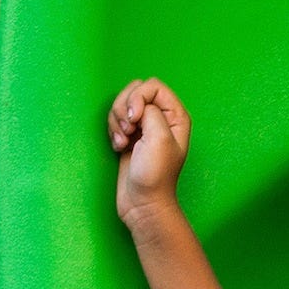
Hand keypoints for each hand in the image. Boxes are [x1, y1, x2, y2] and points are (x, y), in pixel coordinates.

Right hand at [108, 78, 190, 220]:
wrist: (142, 203)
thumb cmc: (155, 175)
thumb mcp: (159, 137)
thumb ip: (150, 110)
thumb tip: (137, 103)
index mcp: (176, 116)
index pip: (153, 86)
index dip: (138, 97)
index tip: (134, 118)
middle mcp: (162, 118)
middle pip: (135, 90)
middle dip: (124, 107)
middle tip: (128, 130)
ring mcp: (145, 126)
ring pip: (122, 104)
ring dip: (116, 121)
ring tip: (123, 141)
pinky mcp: (130, 136)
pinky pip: (116, 119)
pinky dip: (113, 130)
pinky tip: (118, 147)